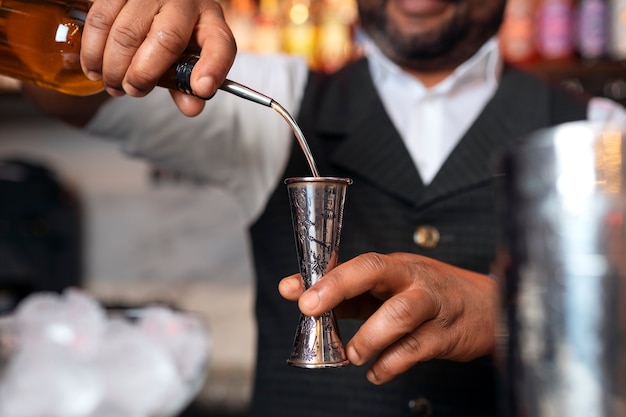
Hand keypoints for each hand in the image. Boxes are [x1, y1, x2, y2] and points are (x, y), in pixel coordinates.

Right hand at [82, 0, 236, 115]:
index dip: (213, 67)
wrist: (154, 1)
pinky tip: (95, 68)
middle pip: (166, 39)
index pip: (219, 43)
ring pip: (127, 31)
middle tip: (133, 90)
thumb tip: (192, 107)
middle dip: (144, 74)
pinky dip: (93, 50)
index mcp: (209, 20)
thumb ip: (187, 84)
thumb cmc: (173, 33)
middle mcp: (183, 0)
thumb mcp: (187, 56)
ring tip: (113, 84)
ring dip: (114, 66)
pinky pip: (100, 20)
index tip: (202, 88)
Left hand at [279, 252, 498, 384]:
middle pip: (375, 270)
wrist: (490, 308)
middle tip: (310, 307)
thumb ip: (348, 294)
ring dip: (369, 336)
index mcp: (395, 266)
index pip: (356, 262)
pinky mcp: (446, 333)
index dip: (324, 275)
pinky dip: (390, 364)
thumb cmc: (431, 296)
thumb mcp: (391, 288)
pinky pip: (416, 349)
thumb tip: (301, 296)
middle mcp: (413, 278)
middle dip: (338, 286)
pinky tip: (376, 372)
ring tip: (352, 355)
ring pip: (399, 313)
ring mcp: (432, 304)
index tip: (291, 289)